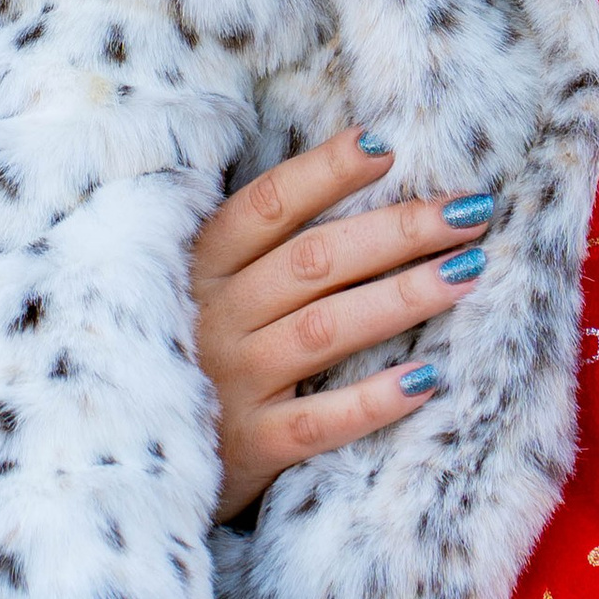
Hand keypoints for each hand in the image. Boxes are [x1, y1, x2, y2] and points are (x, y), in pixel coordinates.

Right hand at [191, 126, 490, 521]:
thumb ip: (258, 244)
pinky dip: (373, 400)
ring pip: (327, 329)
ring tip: (468, 271)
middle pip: (316, 260)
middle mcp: (216, 315)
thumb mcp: (199, 283)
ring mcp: (233, 382)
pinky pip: (320, 422)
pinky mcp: (250, 449)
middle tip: (470, 210)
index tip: (388, 145)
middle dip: (399, 229)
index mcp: (200, 264)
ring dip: (403, 297)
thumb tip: (354, 175)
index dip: (326, 171)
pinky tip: (428, 379)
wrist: (128, 453)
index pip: (268, 203)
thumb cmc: (188, 346)